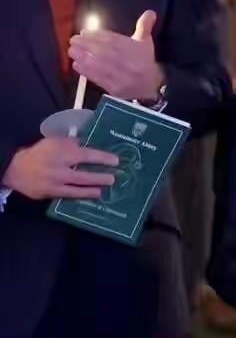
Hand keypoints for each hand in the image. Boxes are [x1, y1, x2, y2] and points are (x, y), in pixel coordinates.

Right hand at [1, 136, 117, 200]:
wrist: (17, 169)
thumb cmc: (40, 153)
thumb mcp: (54, 141)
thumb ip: (72, 142)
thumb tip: (89, 142)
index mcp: (62, 152)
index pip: (87, 155)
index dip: (103, 159)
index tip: (115, 161)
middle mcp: (60, 169)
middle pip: (84, 175)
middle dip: (101, 177)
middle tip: (113, 178)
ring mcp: (56, 183)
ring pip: (78, 188)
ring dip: (93, 190)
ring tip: (103, 190)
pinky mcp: (51, 193)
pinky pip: (69, 196)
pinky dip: (82, 196)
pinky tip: (91, 195)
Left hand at [69, 9, 163, 100]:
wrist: (149, 87)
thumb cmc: (144, 62)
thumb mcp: (146, 43)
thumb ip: (144, 26)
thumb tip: (150, 12)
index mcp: (133, 49)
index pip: (112, 40)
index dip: (96, 35)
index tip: (83, 32)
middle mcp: (126, 61)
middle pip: (102, 51)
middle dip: (85, 45)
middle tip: (73, 40)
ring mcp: (119, 75)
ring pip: (98, 64)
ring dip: (82, 57)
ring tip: (72, 50)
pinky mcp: (113, 86)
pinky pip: (97, 78)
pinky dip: (85, 71)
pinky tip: (76, 64)